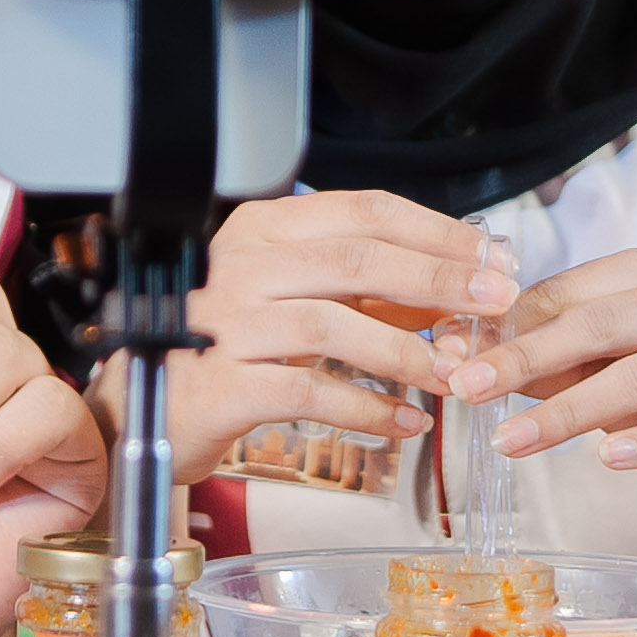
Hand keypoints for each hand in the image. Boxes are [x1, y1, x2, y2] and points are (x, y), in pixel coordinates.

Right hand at [159, 188, 516, 482]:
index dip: (436, 233)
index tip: (490, 258)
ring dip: (407, 351)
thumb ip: (359, 289)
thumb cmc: (222, 349)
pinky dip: (366, 408)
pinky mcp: (222, 384)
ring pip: (335, 324)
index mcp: (263, 229)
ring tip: (453, 375)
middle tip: (495, 304)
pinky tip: (403, 424)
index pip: (364, 212)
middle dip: (438, 280)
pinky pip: (310, 391)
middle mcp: (241, 265)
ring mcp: (228, 323)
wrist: (141, 411)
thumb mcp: (290, 300)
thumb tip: (452, 288)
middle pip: (357, 260)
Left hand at [491, 242, 636, 619]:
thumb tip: (457, 354)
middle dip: (526, 357)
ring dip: (569, 410)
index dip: (511, 323)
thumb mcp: (607, 372)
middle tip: (468, 388)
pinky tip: (607, 458)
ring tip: (514, 439)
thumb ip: (544, 361)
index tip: (457, 353)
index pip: (574, 289)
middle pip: (601, 324)